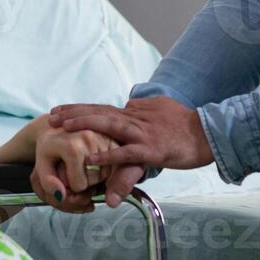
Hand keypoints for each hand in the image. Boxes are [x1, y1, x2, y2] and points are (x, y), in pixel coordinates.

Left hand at [31, 127, 114, 213]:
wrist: (60, 127)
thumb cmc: (51, 147)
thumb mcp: (42, 164)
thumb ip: (48, 182)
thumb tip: (62, 196)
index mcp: (72, 147)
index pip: (79, 185)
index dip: (71, 185)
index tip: (65, 172)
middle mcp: (90, 140)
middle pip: (93, 181)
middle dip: (84, 179)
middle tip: (73, 166)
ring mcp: (103, 138)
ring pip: (105, 175)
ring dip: (95, 174)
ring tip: (83, 161)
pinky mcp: (113, 139)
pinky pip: (114, 166)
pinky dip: (104, 167)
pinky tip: (94, 159)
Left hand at [48, 96, 214, 206]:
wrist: (208, 133)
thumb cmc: (186, 124)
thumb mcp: (161, 109)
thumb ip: (143, 108)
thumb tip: (131, 102)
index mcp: (136, 112)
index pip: (102, 108)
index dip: (79, 109)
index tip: (59, 110)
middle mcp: (136, 119)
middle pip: (99, 112)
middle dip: (74, 113)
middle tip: (51, 117)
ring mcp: (143, 133)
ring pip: (109, 125)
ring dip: (85, 124)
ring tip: (63, 127)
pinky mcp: (152, 149)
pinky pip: (126, 152)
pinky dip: (107, 155)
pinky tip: (90, 157)